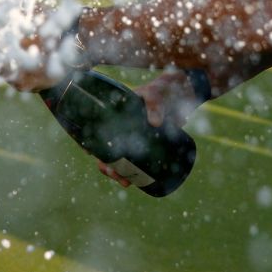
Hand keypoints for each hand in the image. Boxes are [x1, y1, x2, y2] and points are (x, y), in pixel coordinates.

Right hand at [96, 71, 199, 187]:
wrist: (182, 94)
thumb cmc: (162, 89)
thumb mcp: (155, 94)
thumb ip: (154, 105)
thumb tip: (154, 123)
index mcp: (116, 114)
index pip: (96, 129)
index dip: (89, 142)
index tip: (89, 153)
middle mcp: (122, 127)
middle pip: (107, 149)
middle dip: (106, 164)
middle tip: (113, 172)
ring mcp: (134, 137)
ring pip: (121, 158)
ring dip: (118, 172)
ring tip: (125, 181)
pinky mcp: (148, 145)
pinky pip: (137, 161)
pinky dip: (134, 172)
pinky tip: (134, 182)